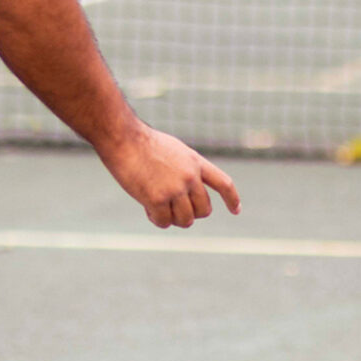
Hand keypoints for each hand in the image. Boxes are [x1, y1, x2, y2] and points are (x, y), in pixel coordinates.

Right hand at [101, 122, 240, 228]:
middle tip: (174, 209)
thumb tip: (188, 196)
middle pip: (204, 210)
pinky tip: (147, 209)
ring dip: (173, 219)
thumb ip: (186, 170)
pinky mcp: (157, 199)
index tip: (236, 210)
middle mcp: (190, 177)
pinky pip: (164, 222)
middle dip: (191, 214)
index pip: (223, 183)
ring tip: (158, 207)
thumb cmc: (143, 142)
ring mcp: (175, 189)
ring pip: (186, 220)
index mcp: (196, 163)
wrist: (124, 139)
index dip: (232, 199)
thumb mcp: (175, 151)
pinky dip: (157, 220)